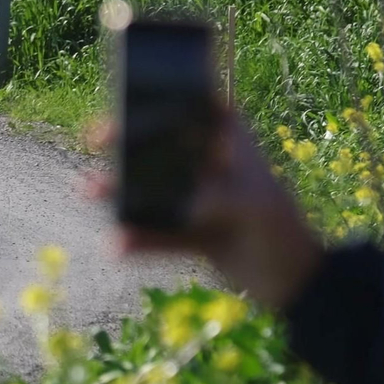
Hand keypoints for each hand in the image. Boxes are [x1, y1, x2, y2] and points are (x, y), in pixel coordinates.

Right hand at [90, 115, 324, 309]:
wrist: (295, 284)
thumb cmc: (283, 231)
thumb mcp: (252, 208)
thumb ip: (212, 198)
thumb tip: (173, 198)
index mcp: (228, 141)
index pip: (190, 108)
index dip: (158, 99)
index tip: (125, 101)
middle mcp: (207, 164)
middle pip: (159, 147)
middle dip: (124, 146)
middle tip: (94, 142)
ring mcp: (194, 197)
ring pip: (149, 188)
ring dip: (119, 192)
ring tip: (87, 190)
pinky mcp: (186, 232)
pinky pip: (153, 231)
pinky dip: (135, 238)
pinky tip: (115, 244)